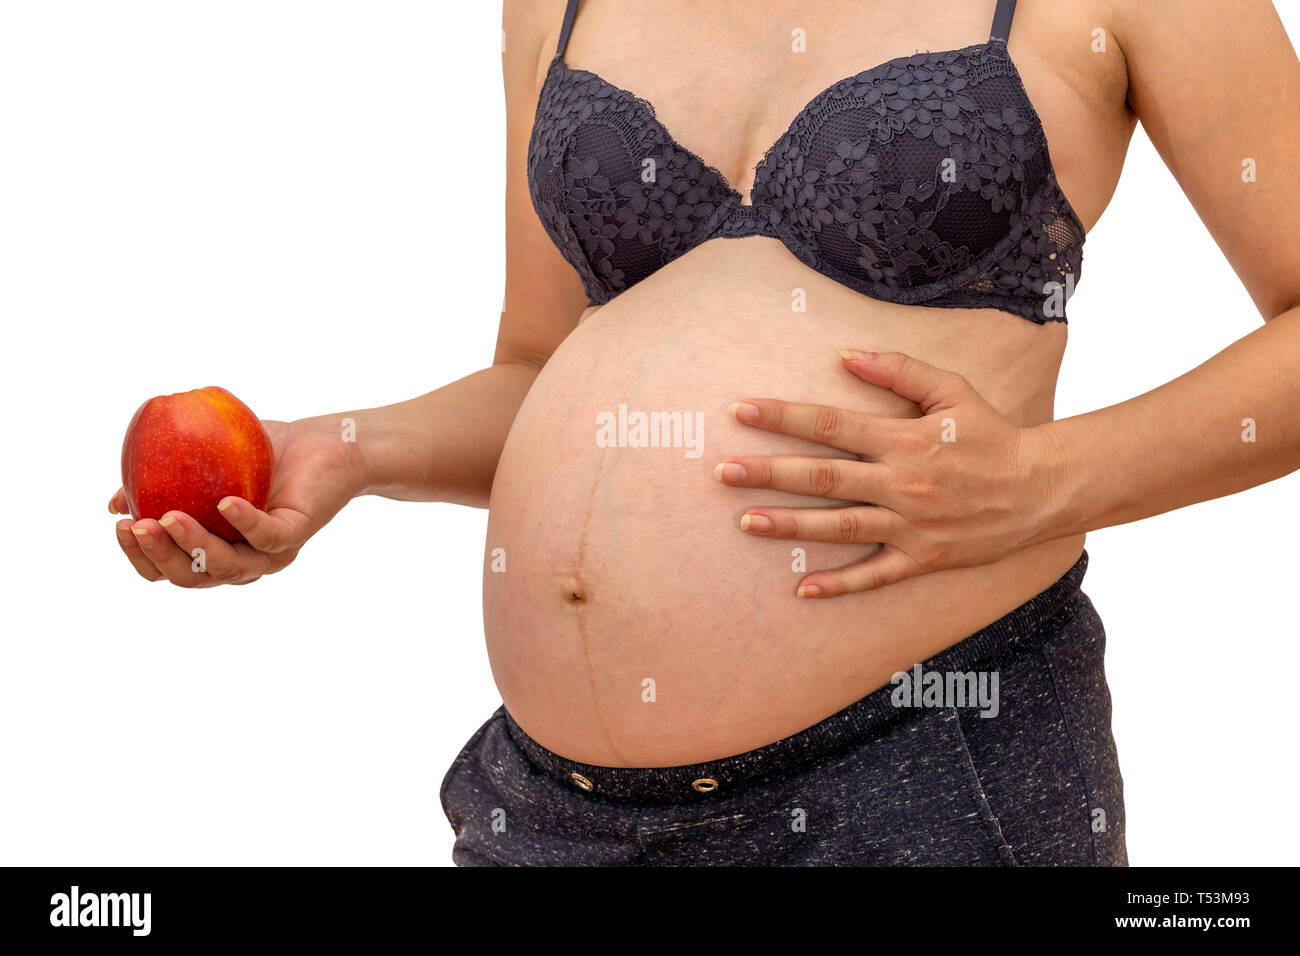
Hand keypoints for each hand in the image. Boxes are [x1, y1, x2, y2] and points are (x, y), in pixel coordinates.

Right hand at [110, 416, 364, 586]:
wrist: (322, 442)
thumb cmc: (261, 453)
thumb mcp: (202, 460)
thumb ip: (159, 481)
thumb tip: (114, 503)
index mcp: (215, 550)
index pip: (170, 570)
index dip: (142, 558)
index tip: (120, 527)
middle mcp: (242, 560)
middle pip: (193, 577)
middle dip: (159, 557)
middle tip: (138, 527)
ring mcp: (270, 552)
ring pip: (228, 567)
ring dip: (194, 546)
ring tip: (170, 517)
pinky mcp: (296, 534)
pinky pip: (267, 536)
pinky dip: (245, 522)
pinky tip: (225, 504)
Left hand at [716, 349, 1063, 596]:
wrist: (1043, 488)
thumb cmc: (992, 435)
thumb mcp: (952, 391)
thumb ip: (899, 371)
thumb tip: (846, 354)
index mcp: (903, 439)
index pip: (830, 424)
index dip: (783, 416)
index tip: (741, 410)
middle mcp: (901, 483)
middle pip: (823, 477)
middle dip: (768, 473)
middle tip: (722, 472)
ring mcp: (910, 525)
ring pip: (838, 527)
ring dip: (789, 525)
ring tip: (746, 522)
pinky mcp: (922, 558)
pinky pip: (875, 574)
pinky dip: (840, 584)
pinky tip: (803, 589)